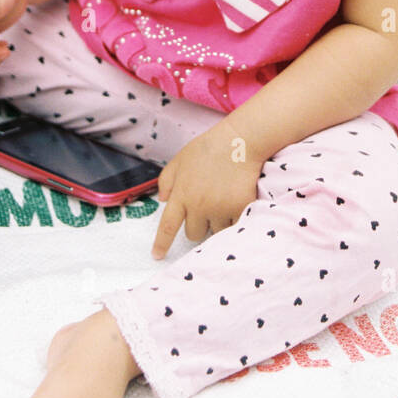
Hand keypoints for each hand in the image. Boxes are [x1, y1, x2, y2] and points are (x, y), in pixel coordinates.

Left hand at [152, 122, 263, 258]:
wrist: (240, 141)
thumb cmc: (209, 148)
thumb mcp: (180, 159)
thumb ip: (166, 180)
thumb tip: (162, 200)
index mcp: (182, 194)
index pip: (168, 226)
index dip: (161, 244)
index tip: (157, 256)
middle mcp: (199, 205)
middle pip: (194, 234)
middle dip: (198, 225)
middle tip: (208, 206)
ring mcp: (220, 209)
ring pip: (216, 231)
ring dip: (218, 222)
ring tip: (224, 199)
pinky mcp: (239, 209)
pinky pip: (234, 226)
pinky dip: (235, 219)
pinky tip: (236, 201)